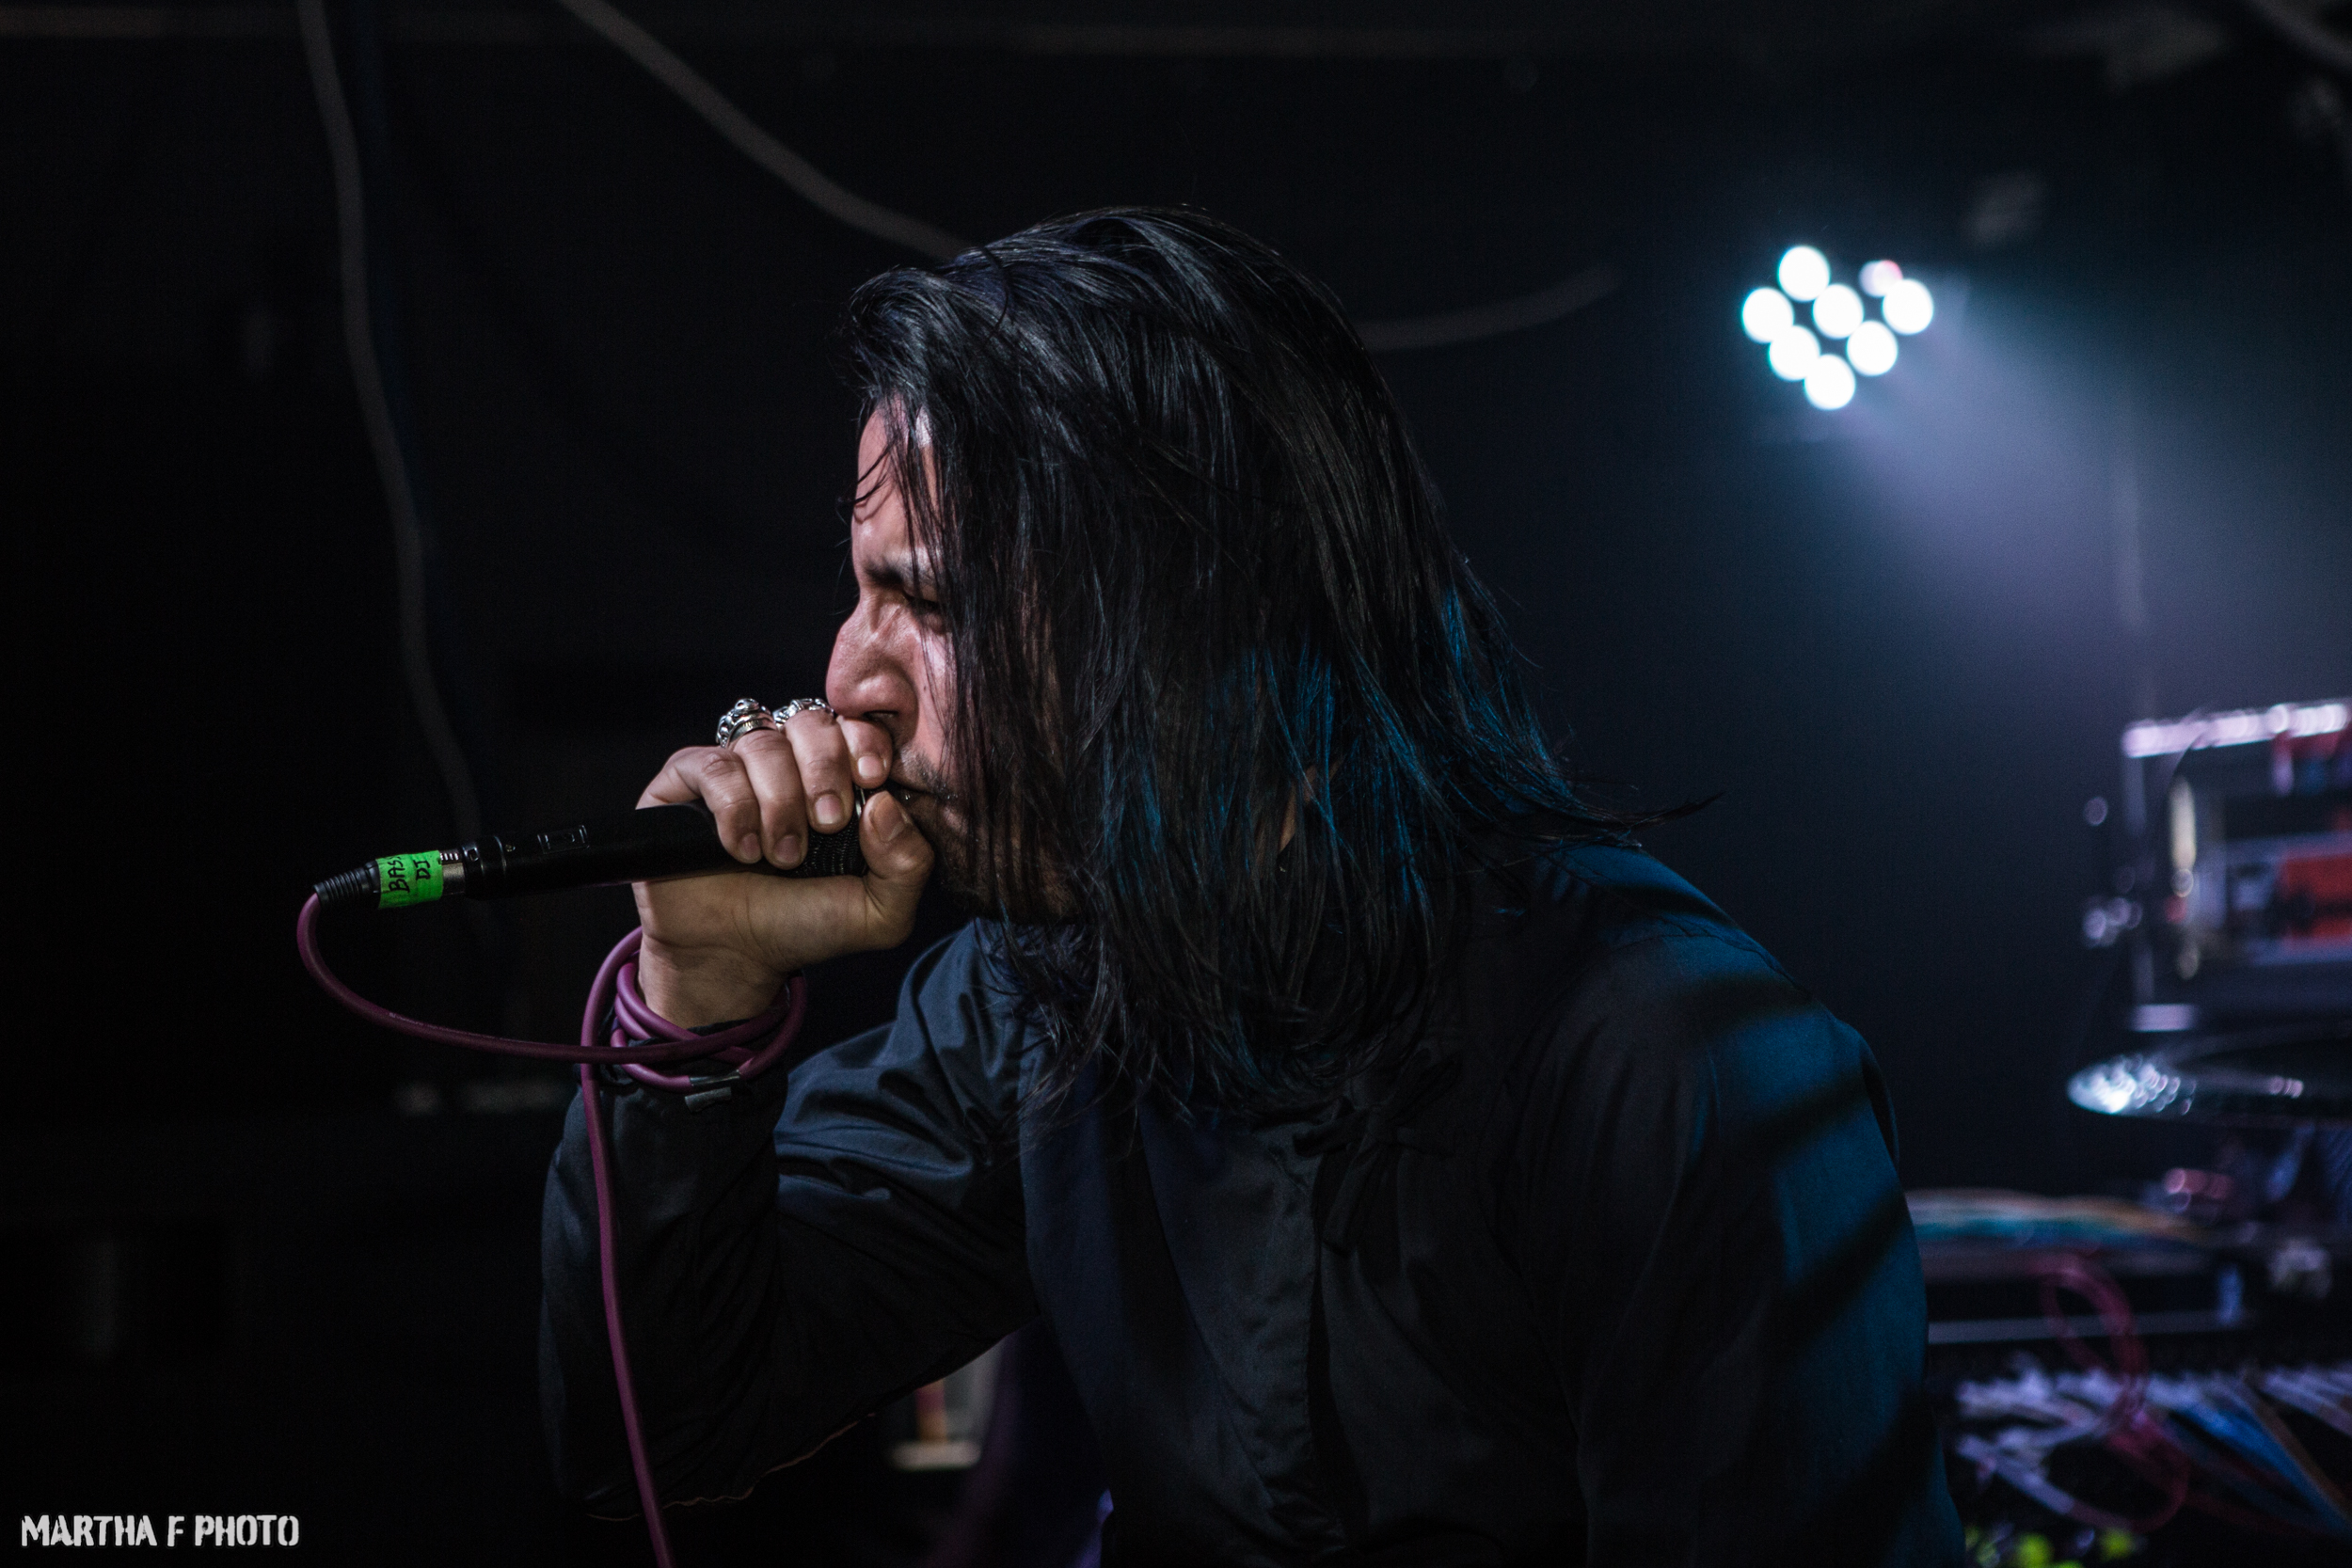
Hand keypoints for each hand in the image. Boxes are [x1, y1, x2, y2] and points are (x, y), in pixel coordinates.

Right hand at [631, 709, 933, 1025]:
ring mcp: (734, 768)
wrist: (732, 956)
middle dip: (825, 769)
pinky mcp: (684, 782)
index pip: (854, 725)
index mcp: (836, 776)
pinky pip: (712, 765)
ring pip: (763, 744)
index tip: (871, 776)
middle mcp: (785, 762)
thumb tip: (888, 803)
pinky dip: (733, 807)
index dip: (864, 740)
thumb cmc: (804, 924)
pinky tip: (741, 849)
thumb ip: (908, 863)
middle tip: (828, 824)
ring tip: (782, 855)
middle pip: (809, 722)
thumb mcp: (879, 911)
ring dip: (780, 802)